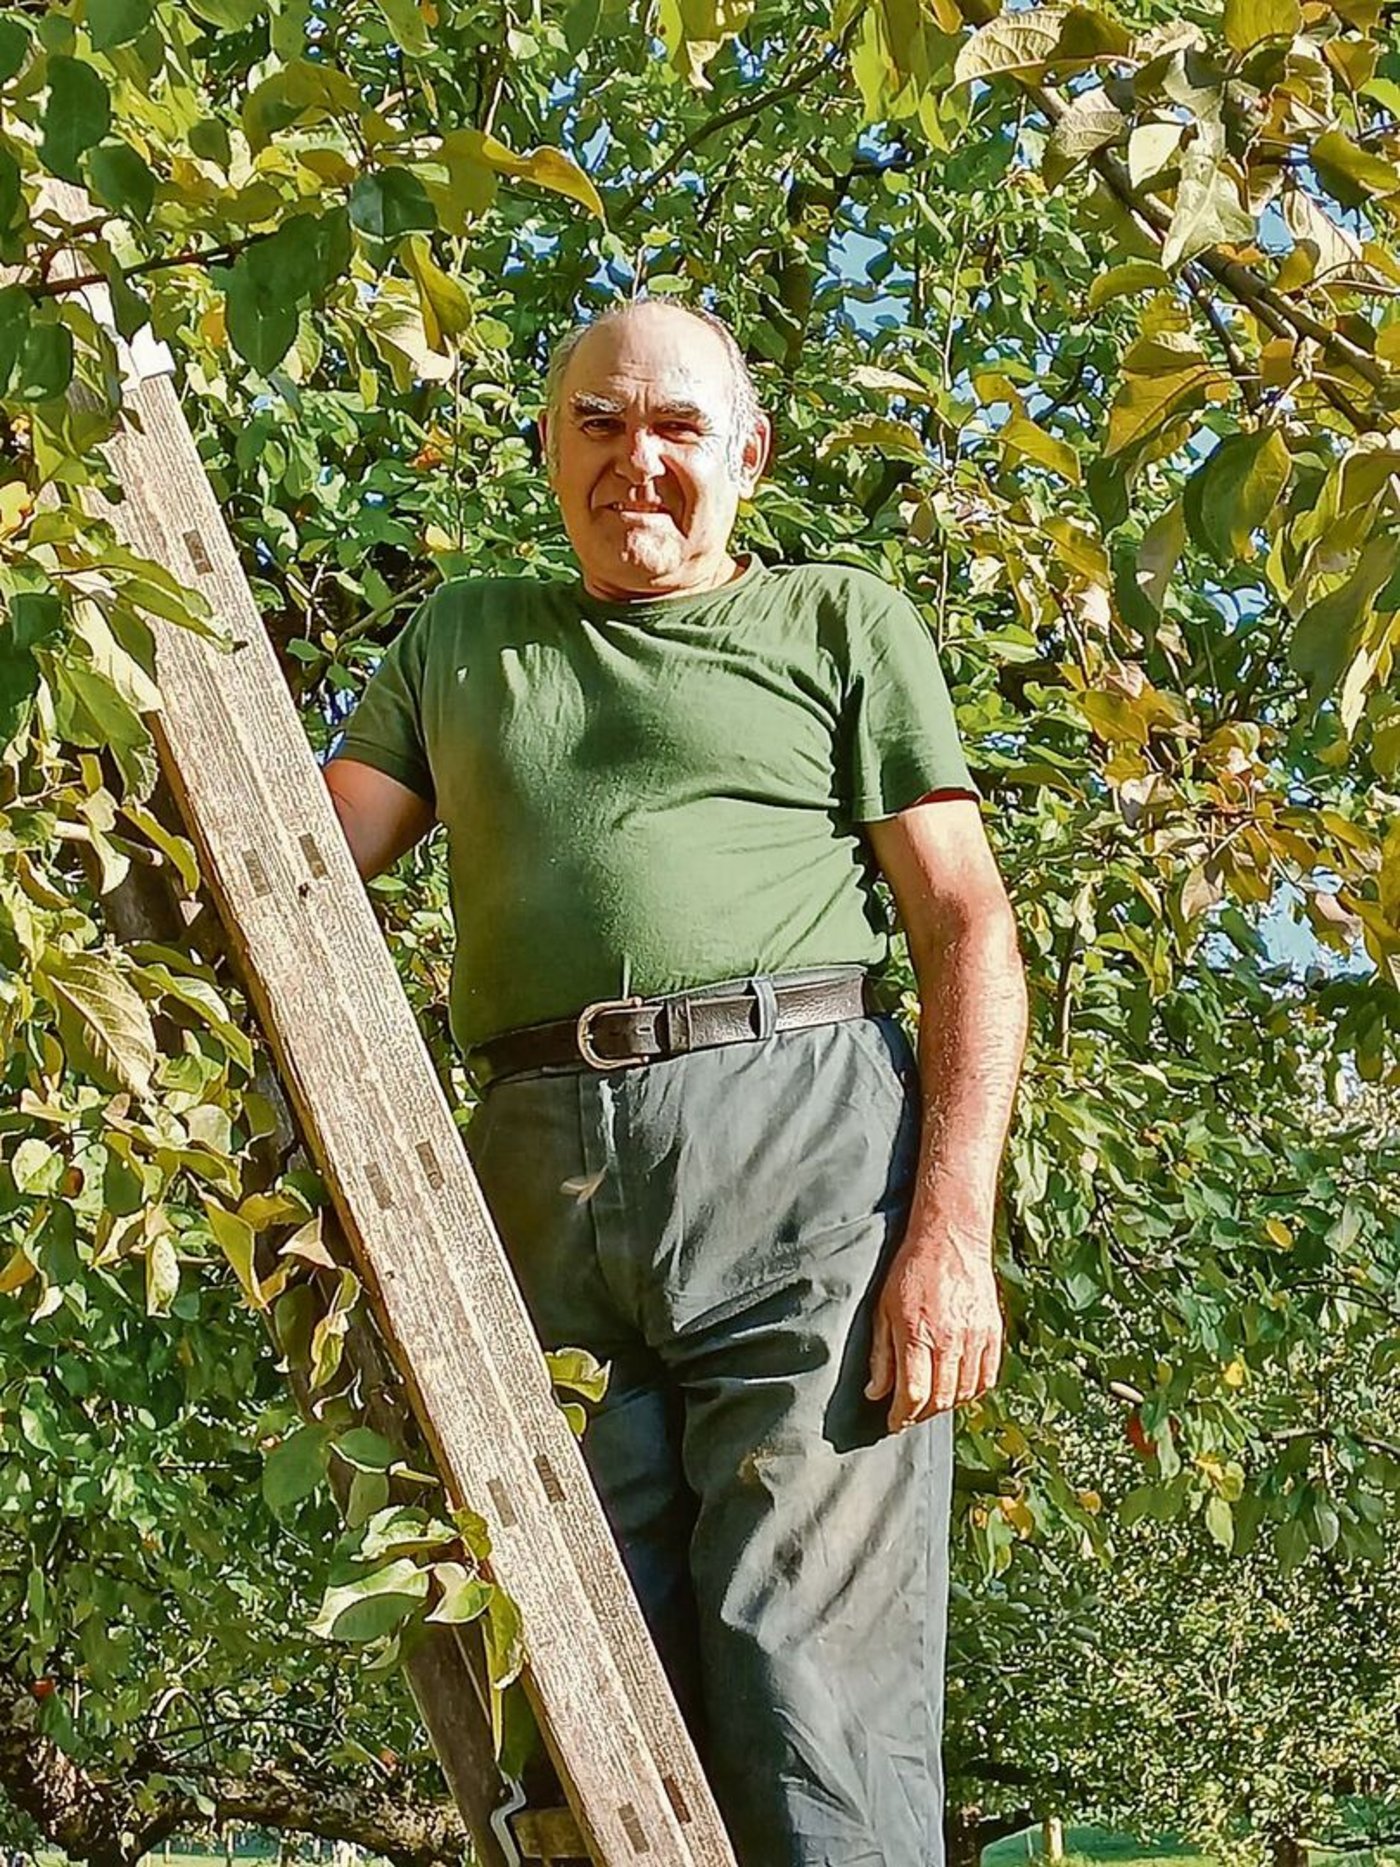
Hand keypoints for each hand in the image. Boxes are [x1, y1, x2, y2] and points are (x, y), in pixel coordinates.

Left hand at [865, 1229, 1002, 1431]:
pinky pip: (988, 1378)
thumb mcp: (883, 1308)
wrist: (952, 1238)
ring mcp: (976, 1336)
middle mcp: (950, 1339)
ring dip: (946, 1405)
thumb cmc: (911, 1270)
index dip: (902, 1416)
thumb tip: (875, 1393)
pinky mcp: (994, 1332)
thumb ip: (881, 1354)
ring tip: (930, 1402)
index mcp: (918, 1333)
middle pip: (941, 1399)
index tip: (893, 1423)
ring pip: (965, 1393)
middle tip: (909, 1414)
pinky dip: (972, 1391)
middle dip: (921, 1415)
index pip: (914, 1394)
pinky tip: (957, 1388)